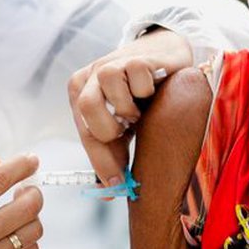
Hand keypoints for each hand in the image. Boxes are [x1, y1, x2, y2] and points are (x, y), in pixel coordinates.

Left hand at [68, 28, 191, 186]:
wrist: (168, 59)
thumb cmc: (143, 97)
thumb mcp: (124, 126)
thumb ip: (113, 153)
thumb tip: (108, 190)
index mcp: (80, 93)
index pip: (85, 133)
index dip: (101, 160)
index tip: (115, 183)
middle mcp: (91, 76)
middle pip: (87, 107)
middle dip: (111, 129)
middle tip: (128, 132)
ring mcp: (112, 62)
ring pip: (111, 90)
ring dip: (131, 108)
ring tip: (141, 109)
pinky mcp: (135, 57)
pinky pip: (138, 79)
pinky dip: (147, 90)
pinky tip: (153, 89)